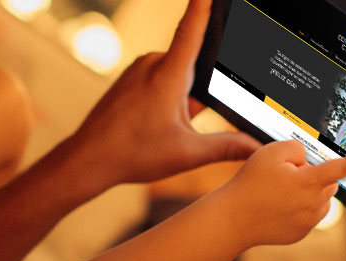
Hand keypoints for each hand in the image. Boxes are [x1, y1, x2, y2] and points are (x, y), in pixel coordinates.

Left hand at [64, 0, 261, 184]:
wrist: (87, 159)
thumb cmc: (133, 154)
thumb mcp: (188, 153)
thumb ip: (228, 147)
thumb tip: (258, 147)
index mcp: (168, 74)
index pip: (193, 28)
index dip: (205, 5)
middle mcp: (152, 63)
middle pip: (192, 66)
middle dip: (198, 94)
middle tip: (184, 124)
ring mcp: (138, 70)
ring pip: (177, 78)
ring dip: (182, 101)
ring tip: (164, 129)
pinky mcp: (129, 78)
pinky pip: (160, 82)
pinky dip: (167, 101)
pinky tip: (155, 125)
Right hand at [213, 140, 345, 245]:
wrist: (233, 219)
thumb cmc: (251, 182)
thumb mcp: (272, 151)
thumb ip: (299, 149)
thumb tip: (309, 164)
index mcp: (311, 182)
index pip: (345, 166)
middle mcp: (315, 203)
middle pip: (326, 181)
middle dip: (311, 175)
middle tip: (281, 177)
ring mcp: (309, 221)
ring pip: (318, 198)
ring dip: (305, 192)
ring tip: (276, 194)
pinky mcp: (301, 233)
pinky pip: (307, 214)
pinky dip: (296, 208)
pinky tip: (275, 209)